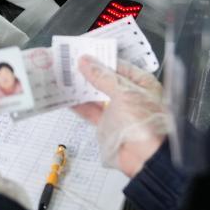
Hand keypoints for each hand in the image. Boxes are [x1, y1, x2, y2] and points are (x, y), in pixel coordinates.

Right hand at [74, 57, 171, 177]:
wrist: (146, 158)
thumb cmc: (145, 123)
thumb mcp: (124, 93)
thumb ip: (102, 77)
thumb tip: (86, 62)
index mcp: (142, 83)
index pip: (119, 65)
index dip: (101, 58)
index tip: (82, 51)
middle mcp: (130, 95)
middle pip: (106, 79)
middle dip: (88, 72)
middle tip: (68, 60)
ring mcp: (118, 110)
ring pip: (96, 94)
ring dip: (81, 87)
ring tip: (63, 75)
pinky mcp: (107, 124)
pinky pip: (90, 111)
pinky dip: (78, 104)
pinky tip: (66, 96)